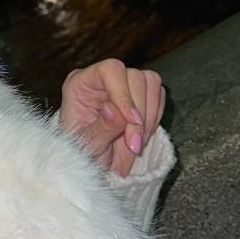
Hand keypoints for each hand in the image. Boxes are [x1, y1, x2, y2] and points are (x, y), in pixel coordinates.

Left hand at [60, 60, 165, 176]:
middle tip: (134, 144)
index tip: (131, 121)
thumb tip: (113, 109)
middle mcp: (102, 80)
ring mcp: (123, 86)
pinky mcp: (141, 95)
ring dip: (149, 116)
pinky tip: (142, 135)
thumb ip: (101, 128)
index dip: (124, 94)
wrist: (97, 167)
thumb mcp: (88, 146)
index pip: (109, 70)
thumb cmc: (84, 154)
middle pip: (134, 77)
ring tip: (136, 142)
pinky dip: (155, 117)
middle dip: (139, 113)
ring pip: (150, 83)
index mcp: (81, 84)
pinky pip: (158, 95)